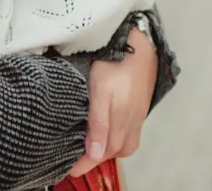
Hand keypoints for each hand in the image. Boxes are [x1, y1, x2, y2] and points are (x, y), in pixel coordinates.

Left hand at [67, 25, 155, 177]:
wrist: (138, 41)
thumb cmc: (114, 62)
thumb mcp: (99, 92)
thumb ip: (98, 124)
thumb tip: (95, 155)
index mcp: (120, 121)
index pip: (103, 153)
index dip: (86, 163)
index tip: (71, 170)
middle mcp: (132, 122)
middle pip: (115, 151)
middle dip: (98, 158)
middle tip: (78, 158)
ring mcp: (138, 115)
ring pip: (125, 144)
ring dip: (110, 149)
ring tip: (92, 146)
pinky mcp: (140, 107)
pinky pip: (131, 132)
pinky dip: (119, 137)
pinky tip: (109, 129)